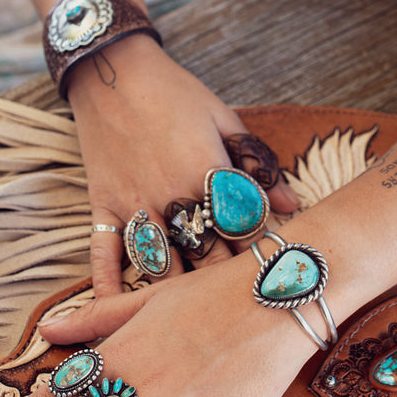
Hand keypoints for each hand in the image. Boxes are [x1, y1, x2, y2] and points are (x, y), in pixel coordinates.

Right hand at [67, 35, 298, 294]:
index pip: (243, 228)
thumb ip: (258, 165)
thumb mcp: (225, 119)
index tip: (280, 278)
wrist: (114, 71)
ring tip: (197, 326)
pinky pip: (103, 254)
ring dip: (178, 295)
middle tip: (248, 312)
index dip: (264, 254)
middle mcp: (171, 195)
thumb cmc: (176, 93)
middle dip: (227, 284)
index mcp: (207, 172)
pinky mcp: (104, 206)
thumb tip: (293, 204)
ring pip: (160, 265)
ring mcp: (134, 204)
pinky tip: (112, 313)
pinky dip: (106, 286)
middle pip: (206, 255)